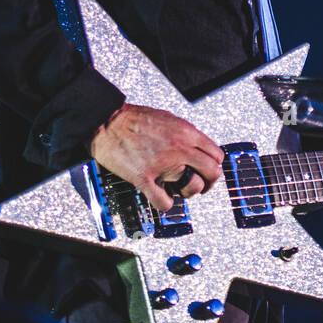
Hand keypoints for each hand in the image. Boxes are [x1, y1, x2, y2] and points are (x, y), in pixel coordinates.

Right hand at [89, 103, 224, 211]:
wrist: (106, 122)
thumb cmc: (133, 119)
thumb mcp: (168, 118)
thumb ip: (185, 134)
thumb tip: (196, 147)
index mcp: (186, 132)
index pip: (217, 154)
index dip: (214, 165)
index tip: (208, 170)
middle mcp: (179, 148)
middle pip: (212, 172)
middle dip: (208, 182)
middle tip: (200, 184)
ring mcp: (163, 164)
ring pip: (192, 188)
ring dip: (187, 192)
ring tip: (177, 188)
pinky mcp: (145, 178)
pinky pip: (164, 201)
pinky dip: (165, 203)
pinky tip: (161, 196)